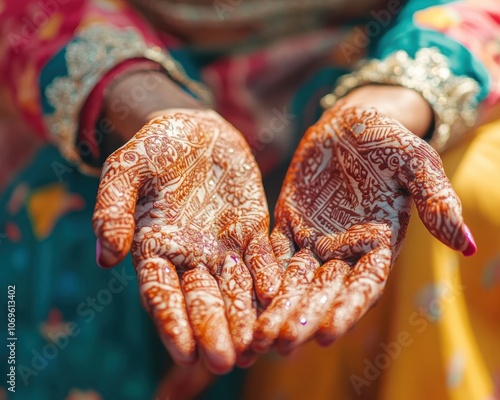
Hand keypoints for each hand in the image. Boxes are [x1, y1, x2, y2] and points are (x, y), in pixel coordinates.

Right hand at [92, 109, 280, 372]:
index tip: (184, 352)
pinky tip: (273, 293)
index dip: (172, 322)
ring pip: (235, 288)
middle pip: (203, 300)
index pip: (162, 294)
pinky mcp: (251, 229)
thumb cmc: (152, 149)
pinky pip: (260, 256)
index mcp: (155, 249)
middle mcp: (191, 257)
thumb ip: (112, 210)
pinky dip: (266, 274)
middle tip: (226, 362)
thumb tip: (106, 259)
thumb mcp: (124, 170)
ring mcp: (223, 245)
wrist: (193, 130)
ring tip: (256, 347)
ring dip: (245, 316)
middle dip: (214, 330)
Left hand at [253, 104, 475, 352]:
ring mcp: (313, 240)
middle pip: (323, 291)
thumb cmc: (388, 139)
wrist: (349, 124)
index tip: (328, 333)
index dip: (347, 308)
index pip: (363, 285)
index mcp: (378, 244)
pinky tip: (244, 296)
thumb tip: (469, 246)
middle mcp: (344, 250)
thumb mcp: (417, 163)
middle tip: (283, 344)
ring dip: (277, 307)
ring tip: (260, 335)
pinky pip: (270, 254)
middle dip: (304, 316)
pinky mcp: (286, 224)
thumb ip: (437, 201)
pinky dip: (259, 275)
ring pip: (293, 279)